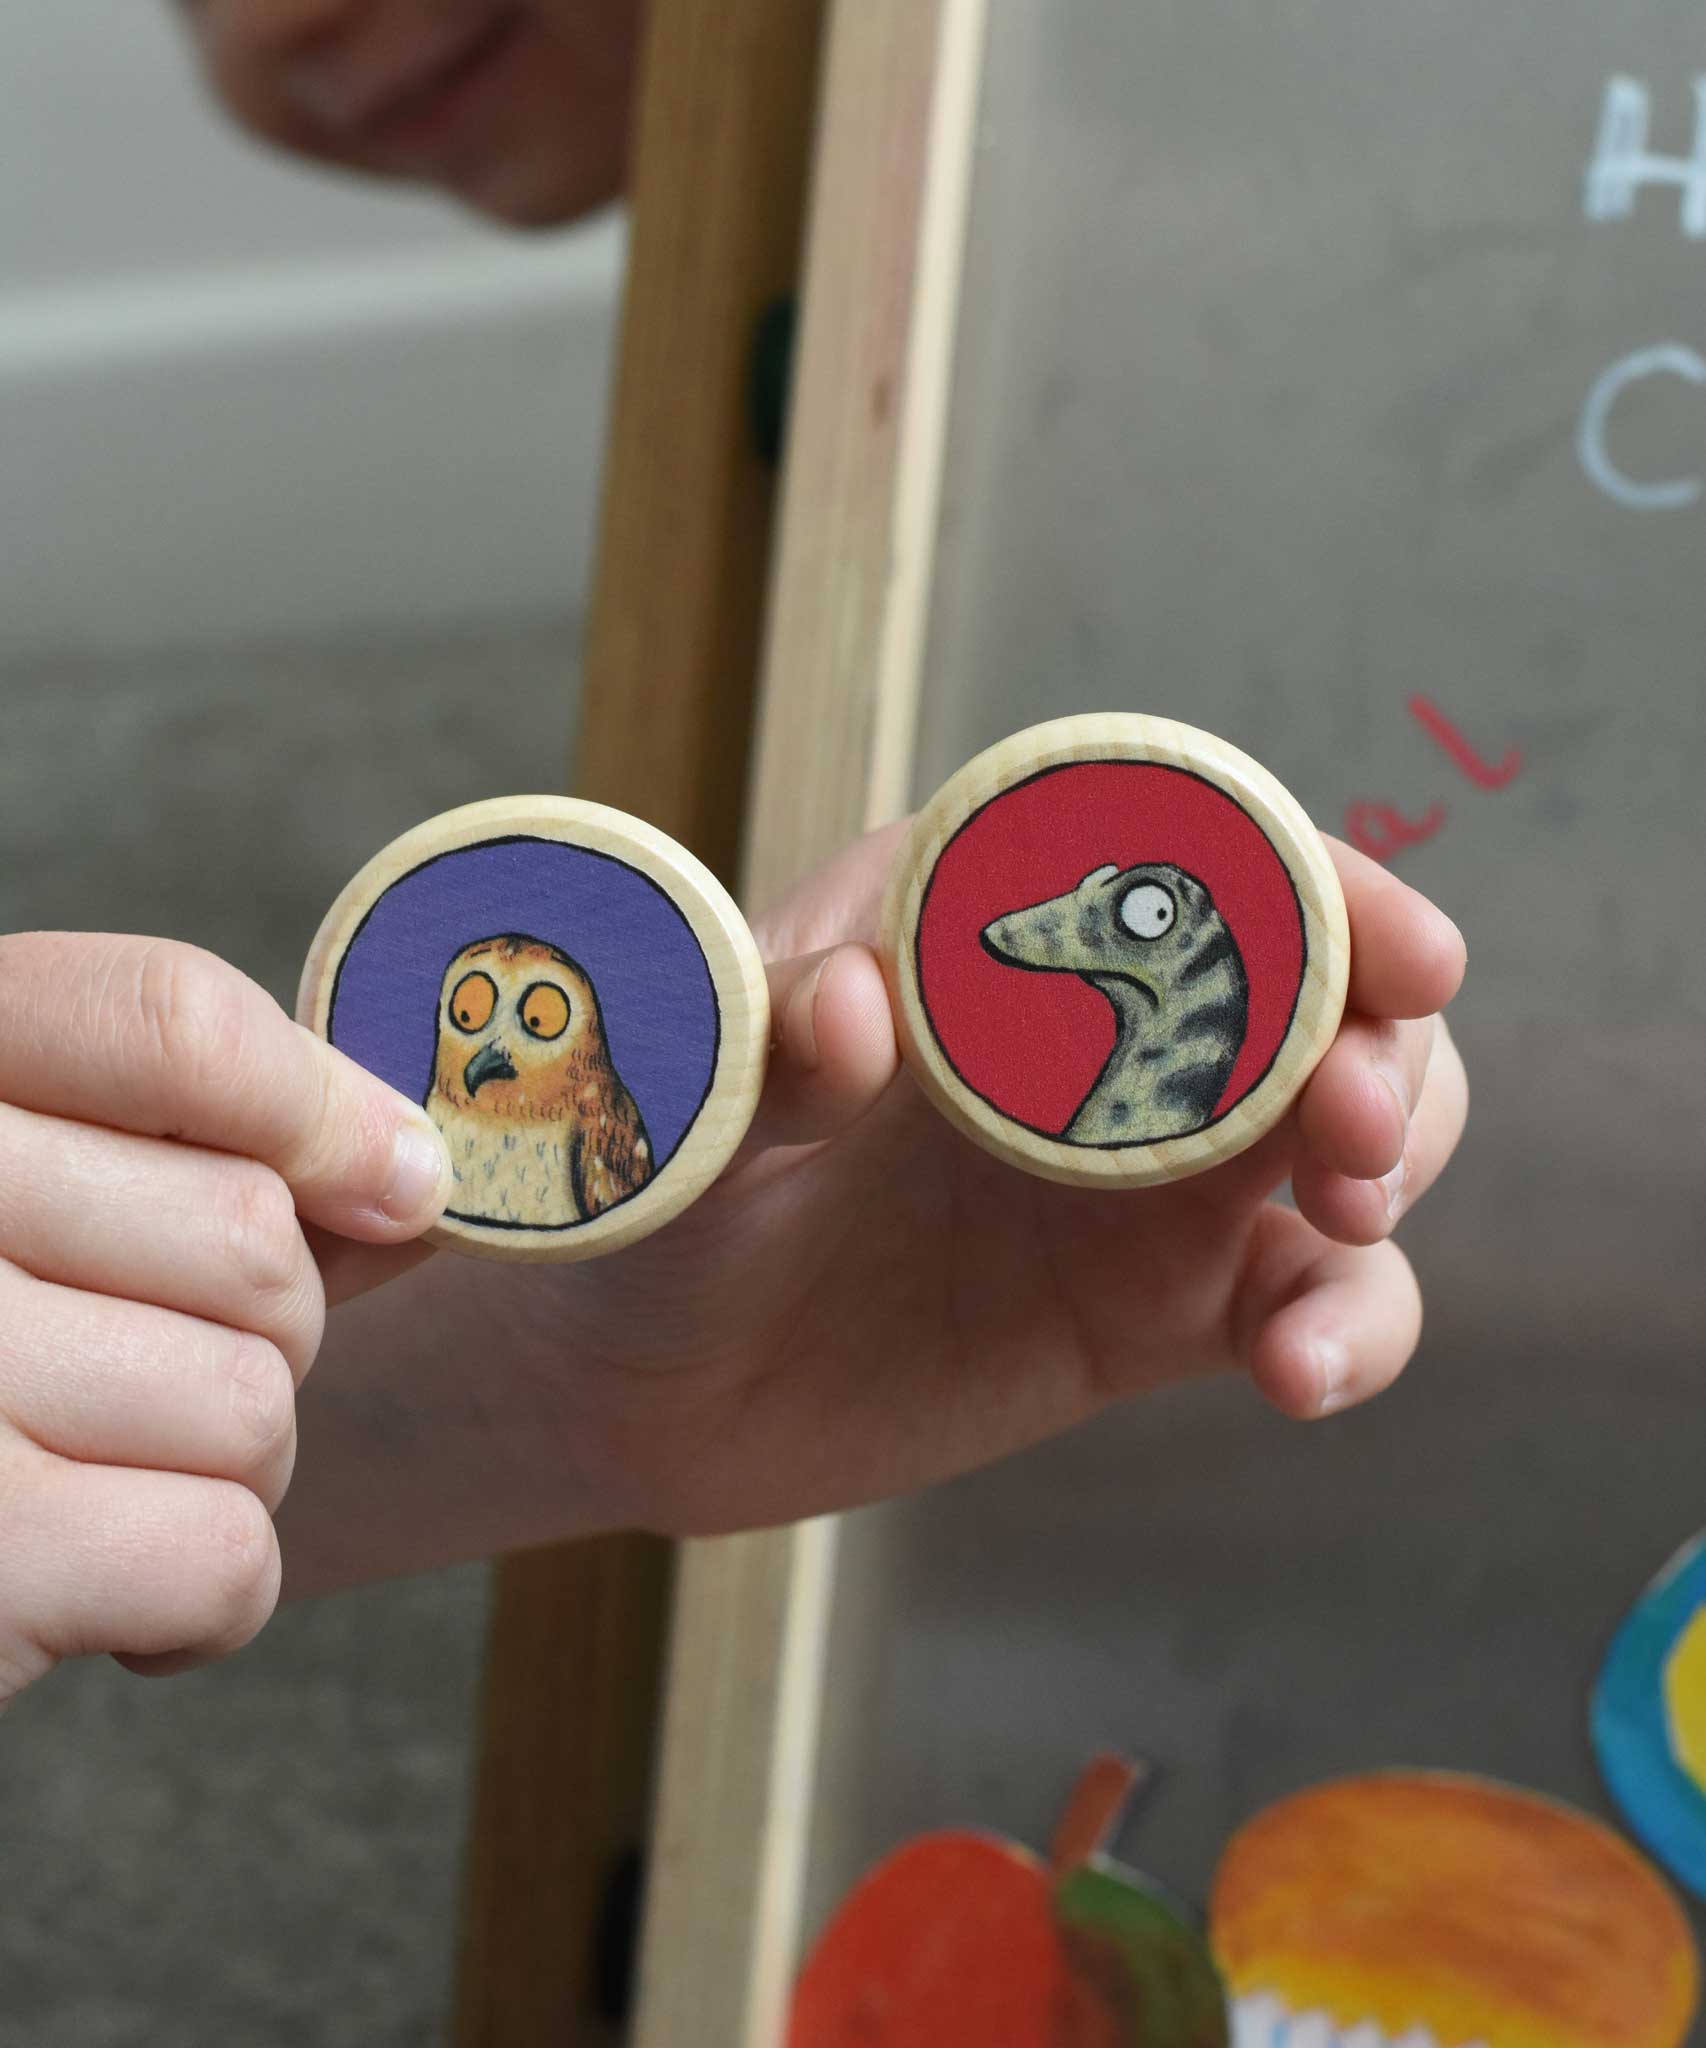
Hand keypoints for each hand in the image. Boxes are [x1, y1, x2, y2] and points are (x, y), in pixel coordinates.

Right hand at [0, 934, 449, 1708]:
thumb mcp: (52, 1211)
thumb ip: (220, 1169)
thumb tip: (416, 1175)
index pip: (173, 1021)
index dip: (322, 1108)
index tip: (397, 1184)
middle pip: (253, 1235)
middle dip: (261, 1336)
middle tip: (132, 1382)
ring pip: (252, 1406)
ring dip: (222, 1471)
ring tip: (89, 1480)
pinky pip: (221, 1554)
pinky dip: (200, 1603)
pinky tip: (98, 1590)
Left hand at [314, 822, 1464, 1556]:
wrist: (638, 1383)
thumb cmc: (653, 1195)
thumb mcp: (689, 1112)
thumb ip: (771, 1056)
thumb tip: (857, 1008)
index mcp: (998, 917)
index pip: (1198, 857)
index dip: (1323, 888)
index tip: (1402, 956)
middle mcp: (1098, 1026)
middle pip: (1316, 994)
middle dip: (1379, 1046)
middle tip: (1347, 1134)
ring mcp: (1140, 1172)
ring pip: (1344, 1137)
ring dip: (1388, 1172)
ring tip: (1333, 1247)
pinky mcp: (1158, 1308)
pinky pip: (1304, 1296)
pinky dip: (1344, 1328)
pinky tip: (1298, 1379)